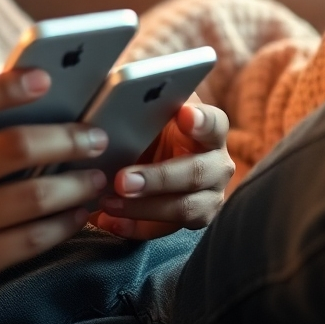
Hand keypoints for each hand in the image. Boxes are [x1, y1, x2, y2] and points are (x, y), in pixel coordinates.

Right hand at [0, 69, 109, 323]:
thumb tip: (12, 115)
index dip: (3, 86)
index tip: (44, 79)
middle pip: (5, 149)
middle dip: (63, 139)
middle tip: (92, 136)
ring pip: (26, 199)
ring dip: (72, 184)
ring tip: (95, 176)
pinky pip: (24, 242)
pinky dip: (60, 225)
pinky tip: (75, 214)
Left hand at [94, 99, 233, 240]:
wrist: (155, 152)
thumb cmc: (151, 126)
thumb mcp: (151, 112)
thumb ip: (144, 105)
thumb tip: (116, 94)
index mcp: (209, 130)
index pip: (214, 124)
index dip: (201, 122)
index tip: (184, 115)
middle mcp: (216, 164)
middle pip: (195, 173)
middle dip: (157, 179)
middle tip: (122, 180)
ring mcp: (208, 195)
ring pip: (184, 208)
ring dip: (143, 208)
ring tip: (108, 203)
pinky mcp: (191, 219)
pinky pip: (166, 229)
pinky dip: (135, 227)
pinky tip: (108, 221)